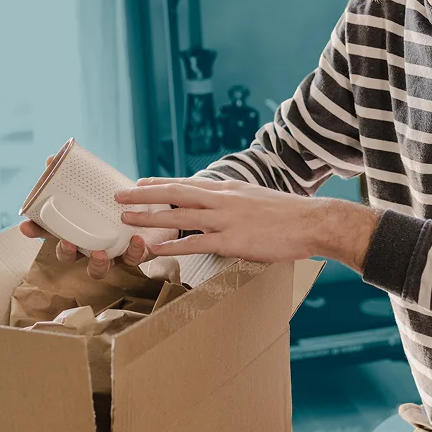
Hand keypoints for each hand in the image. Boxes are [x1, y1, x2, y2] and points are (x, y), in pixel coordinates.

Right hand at [19, 155, 177, 278]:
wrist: (156, 204)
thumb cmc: (119, 197)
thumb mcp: (99, 182)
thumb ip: (76, 172)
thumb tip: (50, 159)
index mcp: (77, 227)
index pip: (49, 232)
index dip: (36, 232)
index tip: (26, 226)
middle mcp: (89, 244)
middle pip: (68, 257)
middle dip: (65, 253)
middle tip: (67, 243)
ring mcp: (111, 252)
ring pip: (97, 269)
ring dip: (96, 264)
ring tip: (98, 253)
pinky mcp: (135, 254)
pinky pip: (132, 259)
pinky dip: (134, 251)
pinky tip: (136, 239)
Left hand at [114, 177, 381, 268]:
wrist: (312, 221)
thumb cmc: (288, 215)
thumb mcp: (257, 199)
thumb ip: (235, 203)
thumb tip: (220, 209)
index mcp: (228, 189)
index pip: (187, 184)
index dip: (160, 184)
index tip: (139, 183)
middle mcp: (222, 199)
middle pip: (175, 193)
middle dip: (144, 195)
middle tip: (118, 196)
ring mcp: (226, 219)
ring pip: (178, 215)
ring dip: (149, 217)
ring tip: (125, 220)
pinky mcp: (232, 240)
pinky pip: (195, 242)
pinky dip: (172, 244)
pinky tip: (154, 248)